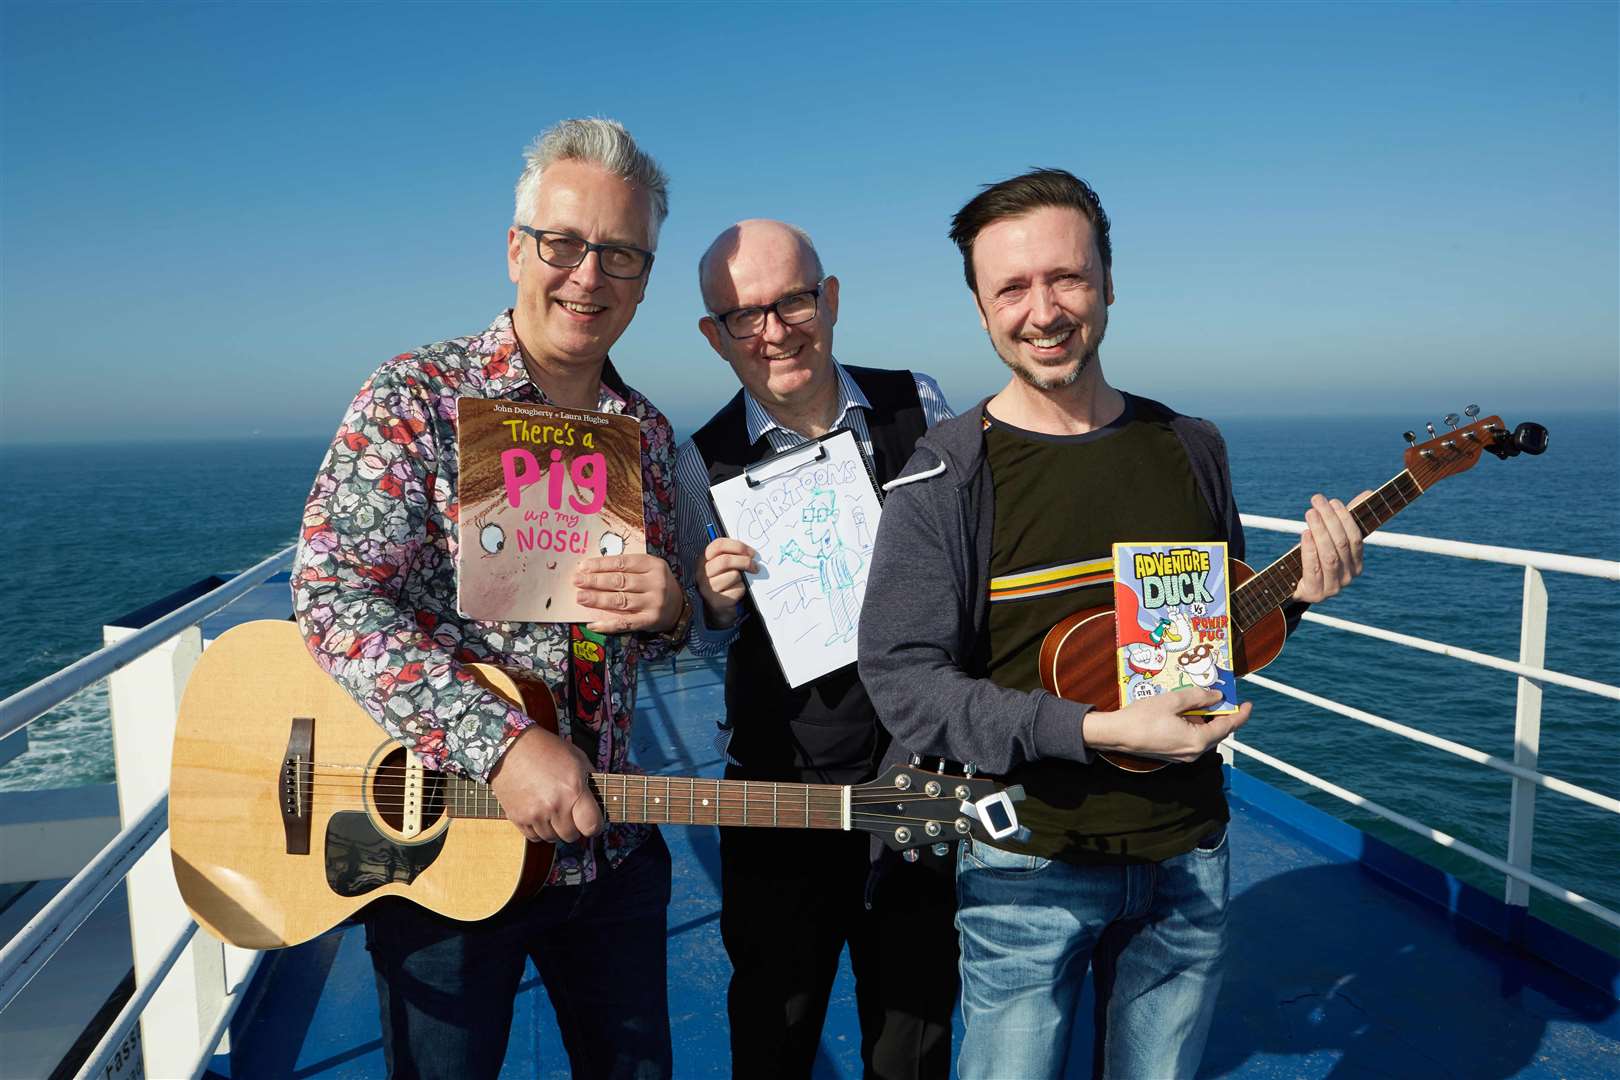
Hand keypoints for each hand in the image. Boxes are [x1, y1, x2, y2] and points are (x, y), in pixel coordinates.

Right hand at [487, 726, 602, 842]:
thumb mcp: (577, 758)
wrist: (510, 747)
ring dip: (555, 828)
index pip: (592, 826)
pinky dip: (538, 829)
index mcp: (573, 790)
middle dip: (574, 826)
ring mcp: (535, 814)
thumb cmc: (547, 749)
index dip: (595, 825)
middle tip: (569, 812)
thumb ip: (591, 781)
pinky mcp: (518, 818)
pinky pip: (534, 837)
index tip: (591, 821)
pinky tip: (539, 813)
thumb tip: (600, 800)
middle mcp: (555, 806)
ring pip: (552, 838)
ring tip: (552, 809)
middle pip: (571, 836)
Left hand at [574, 553, 681, 633]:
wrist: (679, 607)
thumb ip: (627, 568)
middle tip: (576, 581)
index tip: (583, 566)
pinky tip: (593, 624)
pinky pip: (625, 623)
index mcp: (653, 565)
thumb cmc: (656, 584)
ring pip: (620, 601)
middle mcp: (655, 583)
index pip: (622, 563)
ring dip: (597, 599)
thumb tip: (593, 570)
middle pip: (619, 581)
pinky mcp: (650, 621)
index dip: (601, 564)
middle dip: (595, 581)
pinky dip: (608, 625)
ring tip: (580, 597)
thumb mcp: (648, 569)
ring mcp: (653, 603)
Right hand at [696, 538, 756, 628]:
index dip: (738, 546)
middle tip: (755, 566)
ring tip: (742, 580)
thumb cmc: (724, 581)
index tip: (750, 552)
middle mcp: (702, 572)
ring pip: (733, 575)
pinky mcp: (717, 601)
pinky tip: (738, 590)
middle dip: (745, 561)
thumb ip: (732, 555)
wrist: (718, 606)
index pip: (718, 545)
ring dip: (742, 577)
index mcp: (704, 559)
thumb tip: (750, 551)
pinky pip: (737, 590)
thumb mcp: (724, 566)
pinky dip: (742, 589)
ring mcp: (708, 588)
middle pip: (725, 560)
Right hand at [1082, 687, 1251, 762]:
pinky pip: (1192, 739)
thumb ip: (1198, 697)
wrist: (1117, 735)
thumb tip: (1216, 696)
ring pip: (1204, 736)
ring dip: (1207, 720)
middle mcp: (1193, 752)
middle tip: (1224, 698)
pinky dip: (1195, 726)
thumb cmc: (1142, 717)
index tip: (1248, 705)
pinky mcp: (1173, 754)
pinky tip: (1187, 713)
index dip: (1240, 715)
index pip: (1227, 727)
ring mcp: (1183, 756)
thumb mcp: (1173, 701)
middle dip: (1223, 716)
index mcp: (1197, 740)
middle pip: (1217, 733)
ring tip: (1204, 701)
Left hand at [1292, 492, 1368, 602]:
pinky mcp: (1316, 593)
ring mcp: (1333, 587)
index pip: (1356, 538)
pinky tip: (1305, 533)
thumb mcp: (1329, 538)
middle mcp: (1348, 576)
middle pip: (1342, 543)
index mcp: (1356, 563)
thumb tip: (1368, 493)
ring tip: (1310, 513)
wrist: (1292, 586)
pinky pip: (1314, 568)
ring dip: (1320, 531)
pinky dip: (1310, 549)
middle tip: (1317, 500)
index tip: (1333, 501)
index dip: (1345, 518)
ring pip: (1329, 555)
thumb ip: (1345, 519)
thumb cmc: (1313, 557)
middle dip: (1329, 519)